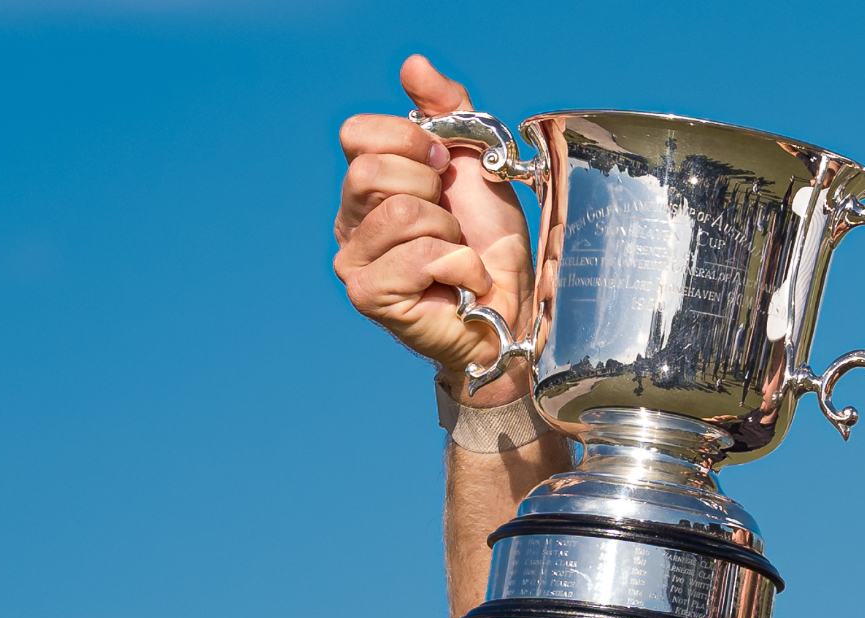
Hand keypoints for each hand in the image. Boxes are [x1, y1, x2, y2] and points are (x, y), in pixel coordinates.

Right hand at [332, 55, 534, 402]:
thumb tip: (414, 64)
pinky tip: (462, 283)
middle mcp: (348, 221)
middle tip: (453, 221)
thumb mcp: (475, 161)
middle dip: (434, 192)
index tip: (446, 169)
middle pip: (374, 171)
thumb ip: (445, 109)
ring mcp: (352, 261)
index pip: (357, 133)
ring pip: (401, 214)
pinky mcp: (370, 296)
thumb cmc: (493, 241)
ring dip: (450, 234)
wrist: (516, 306)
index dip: (413, 142)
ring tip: (457, 254)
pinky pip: (418, 256)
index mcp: (365, 183)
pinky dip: (460, 266)